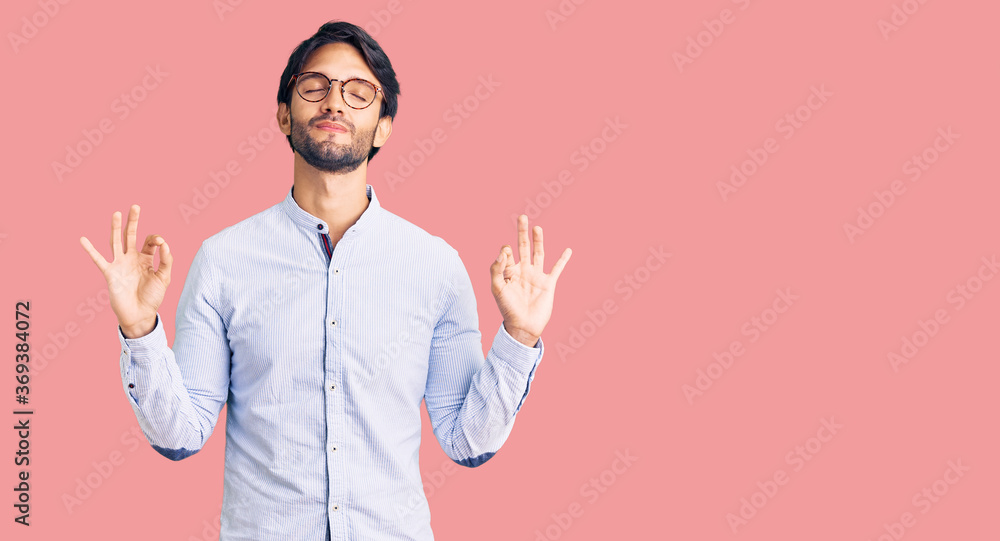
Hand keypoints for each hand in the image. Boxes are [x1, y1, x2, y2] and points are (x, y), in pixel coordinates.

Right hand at [79, 204, 171, 337]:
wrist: (140, 314)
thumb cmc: (153, 297)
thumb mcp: (164, 277)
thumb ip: (166, 260)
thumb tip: (164, 243)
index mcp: (146, 259)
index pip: (150, 242)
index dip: (156, 239)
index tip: (160, 243)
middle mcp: (132, 259)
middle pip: (131, 236)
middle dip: (133, 222)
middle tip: (135, 206)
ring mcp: (120, 264)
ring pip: (116, 242)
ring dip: (116, 228)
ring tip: (116, 213)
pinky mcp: (110, 272)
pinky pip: (98, 259)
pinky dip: (90, 250)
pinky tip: (83, 239)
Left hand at [489, 214, 571, 345]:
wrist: (523, 326)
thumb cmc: (507, 308)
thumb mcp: (497, 288)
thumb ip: (497, 269)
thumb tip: (503, 250)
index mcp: (509, 272)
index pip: (507, 254)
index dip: (505, 252)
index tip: (506, 253)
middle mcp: (523, 271)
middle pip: (523, 247)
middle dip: (522, 232)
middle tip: (521, 217)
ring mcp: (537, 276)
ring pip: (539, 253)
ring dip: (538, 240)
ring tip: (537, 227)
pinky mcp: (549, 283)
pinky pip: (557, 269)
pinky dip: (563, 260)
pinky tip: (568, 250)